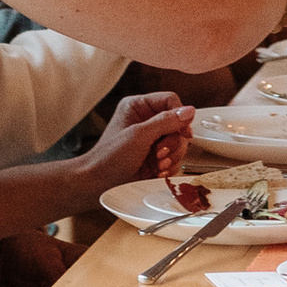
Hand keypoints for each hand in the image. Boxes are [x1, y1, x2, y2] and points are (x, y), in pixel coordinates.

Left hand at [76, 92, 196, 198]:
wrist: (98, 184)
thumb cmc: (108, 158)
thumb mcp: (138, 136)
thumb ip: (165, 121)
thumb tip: (188, 111)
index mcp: (139, 106)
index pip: (170, 101)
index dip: (179, 116)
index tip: (183, 131)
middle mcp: (147, 121)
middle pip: (178, 124)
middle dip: (173, 142)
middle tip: (161, 152)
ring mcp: (152, 140)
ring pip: (179, 142)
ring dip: (173, 156)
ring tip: (159, 164)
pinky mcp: (156, 158)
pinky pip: (175, 158)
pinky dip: (170, 167)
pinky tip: (159, 172)